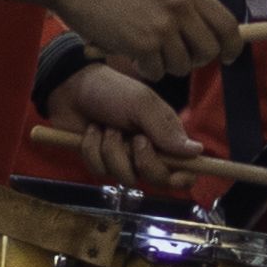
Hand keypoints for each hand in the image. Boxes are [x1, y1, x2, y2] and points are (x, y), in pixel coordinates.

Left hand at [46, 62, 198, 194]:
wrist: (71, 88)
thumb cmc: (112, 91)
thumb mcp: (141, 104)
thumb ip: (165, 130)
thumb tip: (196, 151)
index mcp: (166, 135)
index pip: (185, 167)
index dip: (183, 177)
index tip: (175, 175)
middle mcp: (149, 151)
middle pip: (157, 179)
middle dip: (144, 161)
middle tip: (135, 139)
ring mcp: (124, 159)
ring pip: (125, 177)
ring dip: (113, 151)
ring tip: (106, 127)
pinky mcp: (101, 162)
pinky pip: (100, 171)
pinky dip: (93, 150)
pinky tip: (91, 132)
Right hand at [52, 0, 238, 78]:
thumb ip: (186, 1)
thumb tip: (213, 30)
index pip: (228, 24)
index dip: (232, 46)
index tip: (228, 56)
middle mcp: (181, 4)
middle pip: (210, 50)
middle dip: (196, 60)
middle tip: (176, 56)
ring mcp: (163, 24)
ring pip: (183, 65)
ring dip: (165, 64)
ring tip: (145, 48)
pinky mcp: (144, 44)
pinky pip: (158, 72)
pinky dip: (145, 68)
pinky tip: (130, 51)